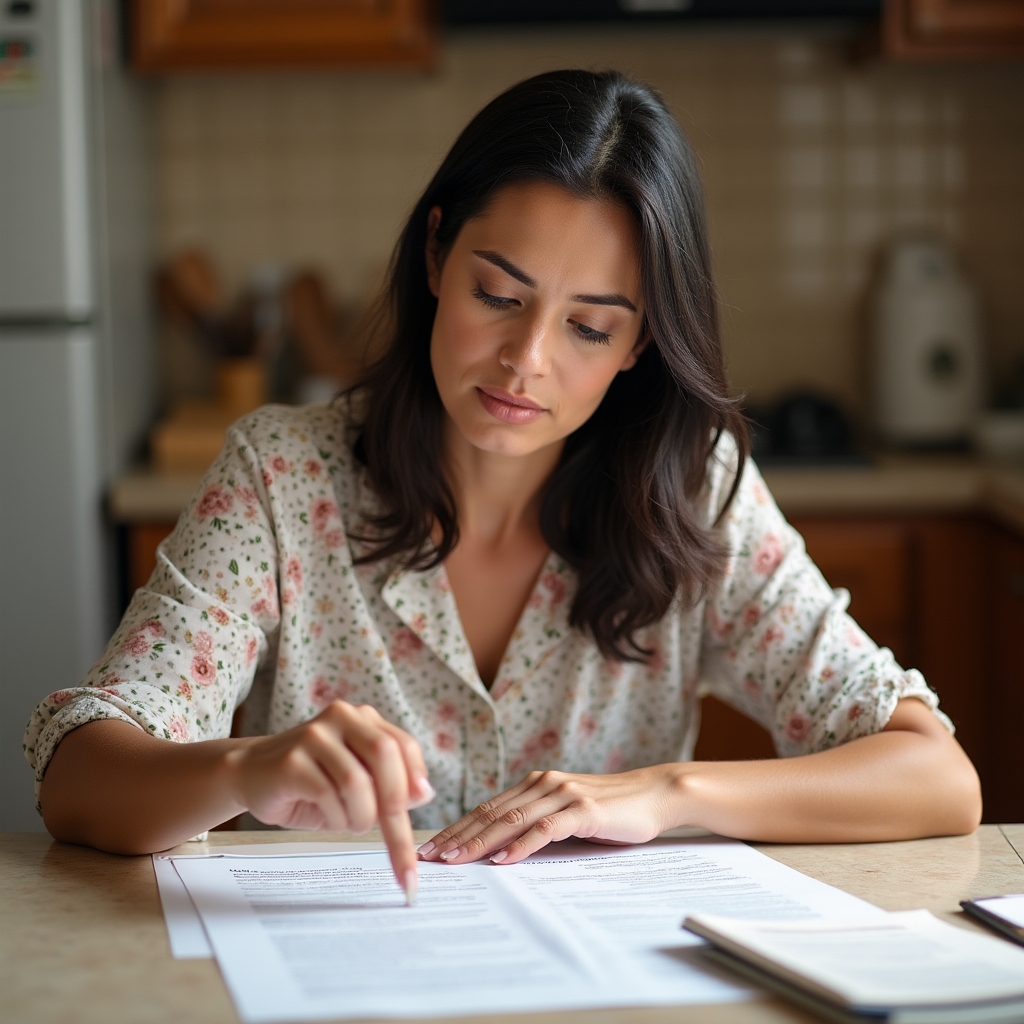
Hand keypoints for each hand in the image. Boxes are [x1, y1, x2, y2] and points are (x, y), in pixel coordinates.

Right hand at [224, 701, 433, 898]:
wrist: (251, 775)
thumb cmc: (313, 783)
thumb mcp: (359, 785)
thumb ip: (391, 786)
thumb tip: (425, 793)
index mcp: (364, 719)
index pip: (403, 746)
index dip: (416, 780)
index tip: (423, 810)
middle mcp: (342, 718)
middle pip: (386, 754)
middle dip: (394, 802)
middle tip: (396, 839)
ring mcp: (315, 736)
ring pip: (357, 781)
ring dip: (361, 816)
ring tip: (350, 824)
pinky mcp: (292, 760)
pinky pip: (328, 794)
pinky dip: (336, 818)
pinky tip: (329, 818)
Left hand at [418, 766, 683, 865]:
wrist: (655, 794)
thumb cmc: (611, 810)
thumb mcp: (568, 814)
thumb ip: (538, 822)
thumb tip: (500, 849)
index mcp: (536, 784)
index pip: (488, 808)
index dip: (458, 828)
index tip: (433, 847)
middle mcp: (544, 783)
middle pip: (492, 813)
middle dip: (458, 836)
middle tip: (431, 857)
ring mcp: (563, 794)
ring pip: (512, 819)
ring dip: (480, 841)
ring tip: (456, 860)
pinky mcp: (583, 809)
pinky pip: (545, 829)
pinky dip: (521, 845)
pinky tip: (502, 860)